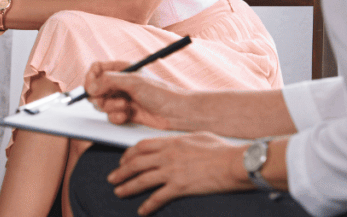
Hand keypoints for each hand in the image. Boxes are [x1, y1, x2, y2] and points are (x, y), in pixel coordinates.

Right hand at [84, 60, 188, 129]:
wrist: (177, 114)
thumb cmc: (160, 93)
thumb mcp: (133, 82)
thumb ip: (109, 81)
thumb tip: (90, 88)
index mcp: (121, 70)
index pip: (96, 70)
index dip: (91, 79)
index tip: (91, 88)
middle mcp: (119, 84)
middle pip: (95, 89)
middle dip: (101, 97)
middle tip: (112, 100)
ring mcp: (121, 99)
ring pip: (101, 104)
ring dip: (111, 108)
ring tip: (126, 107)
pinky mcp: (125, 114)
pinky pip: (110, 117)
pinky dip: (116, 117)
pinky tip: (127, 116)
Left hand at [108, 132, 249, 214]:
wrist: (234, 163)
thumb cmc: (221, 149)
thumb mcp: (197, 137)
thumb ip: (182, 140)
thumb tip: (177, 142)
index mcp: (170, 142)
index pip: (141, 146)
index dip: (128, 154)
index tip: (123, 160)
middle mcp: (167, 156)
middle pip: (136, 163)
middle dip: (121, 171)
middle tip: (112, 178)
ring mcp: (172, 171)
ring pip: (142, 179)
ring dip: (128, 186)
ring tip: (118, 192)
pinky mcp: (180, 187)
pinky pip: (159, 197)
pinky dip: (148, 205)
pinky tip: (142, 210)